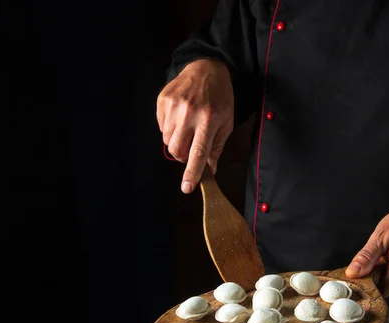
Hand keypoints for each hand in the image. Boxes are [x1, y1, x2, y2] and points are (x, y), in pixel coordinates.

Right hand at [157, 59, 234, 193]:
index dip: (192, 172)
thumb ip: (216, 147)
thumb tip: (210, 170)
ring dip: (177, 141)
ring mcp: (173, 106)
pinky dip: (170, 128)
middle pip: (177, 150)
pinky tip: (180, 117)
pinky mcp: (162, 100)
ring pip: (167, 140)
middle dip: (183, 156)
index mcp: (208, 120)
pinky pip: (161, 126)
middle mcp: (189, 113)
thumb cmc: (220, 97)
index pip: (198, 152)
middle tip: (192, 148)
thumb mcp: (226, 122)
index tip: (186, 187)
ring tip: (188, 127)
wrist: (206, 68)